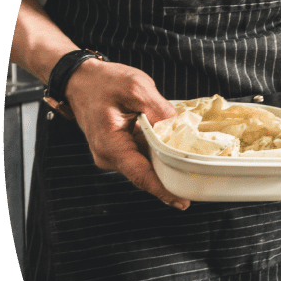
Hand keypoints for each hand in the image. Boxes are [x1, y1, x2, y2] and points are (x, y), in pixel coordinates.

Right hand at [63, 59, 186, 208]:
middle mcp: (110, 156)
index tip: (182, 201)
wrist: (81, 79)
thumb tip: (178, 128)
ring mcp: (114, 154)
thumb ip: (159, 110)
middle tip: (200, 178)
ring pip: (147, 164)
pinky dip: (159, 151)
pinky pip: (143, 154)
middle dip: (172, 175)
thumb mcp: (136, 88)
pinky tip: (177, 144)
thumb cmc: (104, 82)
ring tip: (193, 158)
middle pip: (146, 173)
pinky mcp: (120, 148)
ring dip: (167, 161)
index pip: (140, 175)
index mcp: (110, 145)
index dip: (162, 189)